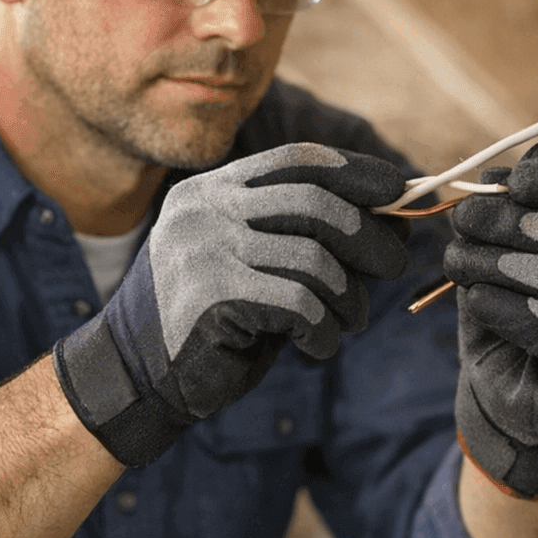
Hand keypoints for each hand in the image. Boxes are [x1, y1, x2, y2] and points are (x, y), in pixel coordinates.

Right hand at [53, 143, 408, 465]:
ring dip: (348, 296)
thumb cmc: (216, 321)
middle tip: (395, 265)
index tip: (400, 190)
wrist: (138, 376)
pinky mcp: (210, 295)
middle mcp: (205, 208)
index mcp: (214, 189)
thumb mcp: (257, 263)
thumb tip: (396, 214)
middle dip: (368, 234)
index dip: (356, 171)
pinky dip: (323, 329)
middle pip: (313, 202)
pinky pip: (298, 304)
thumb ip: (307, 235)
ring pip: (313, 259)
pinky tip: (317, 345)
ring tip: (350, 320)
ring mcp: (203, 248)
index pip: (297, 161)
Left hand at [444, 139, 537, 496]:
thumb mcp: (527, 252)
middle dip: (518, 223)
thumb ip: (526, 208)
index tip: (514, 181)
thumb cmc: (531, 311)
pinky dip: (508, 309)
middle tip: (465, 218)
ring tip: (458, 259)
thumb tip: (505, 168)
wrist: (526, 395)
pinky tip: (477, 299)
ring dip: (503, 265)